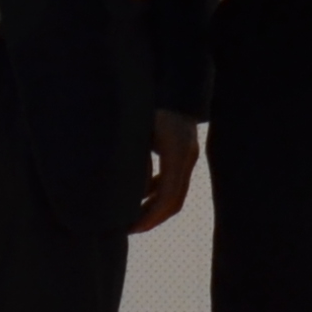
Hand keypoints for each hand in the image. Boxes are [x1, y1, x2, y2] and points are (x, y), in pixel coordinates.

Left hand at [133, 109, 200, 233]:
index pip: (167, 195)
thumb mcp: (136, 129)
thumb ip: (133, 158)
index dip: (150, 215)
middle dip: (153, 218)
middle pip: (175, 200)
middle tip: (130, 229)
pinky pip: (174, 182)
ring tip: (132, 218)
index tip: (131, 226)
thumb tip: (122, 188)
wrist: (172, 82)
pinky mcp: (185, 152)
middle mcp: (187, 155)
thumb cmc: (148, 102)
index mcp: (175, 151)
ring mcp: (189, 154)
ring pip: (176, 193)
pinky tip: (141, 197)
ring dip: (156, 208)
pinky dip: (158, 193)